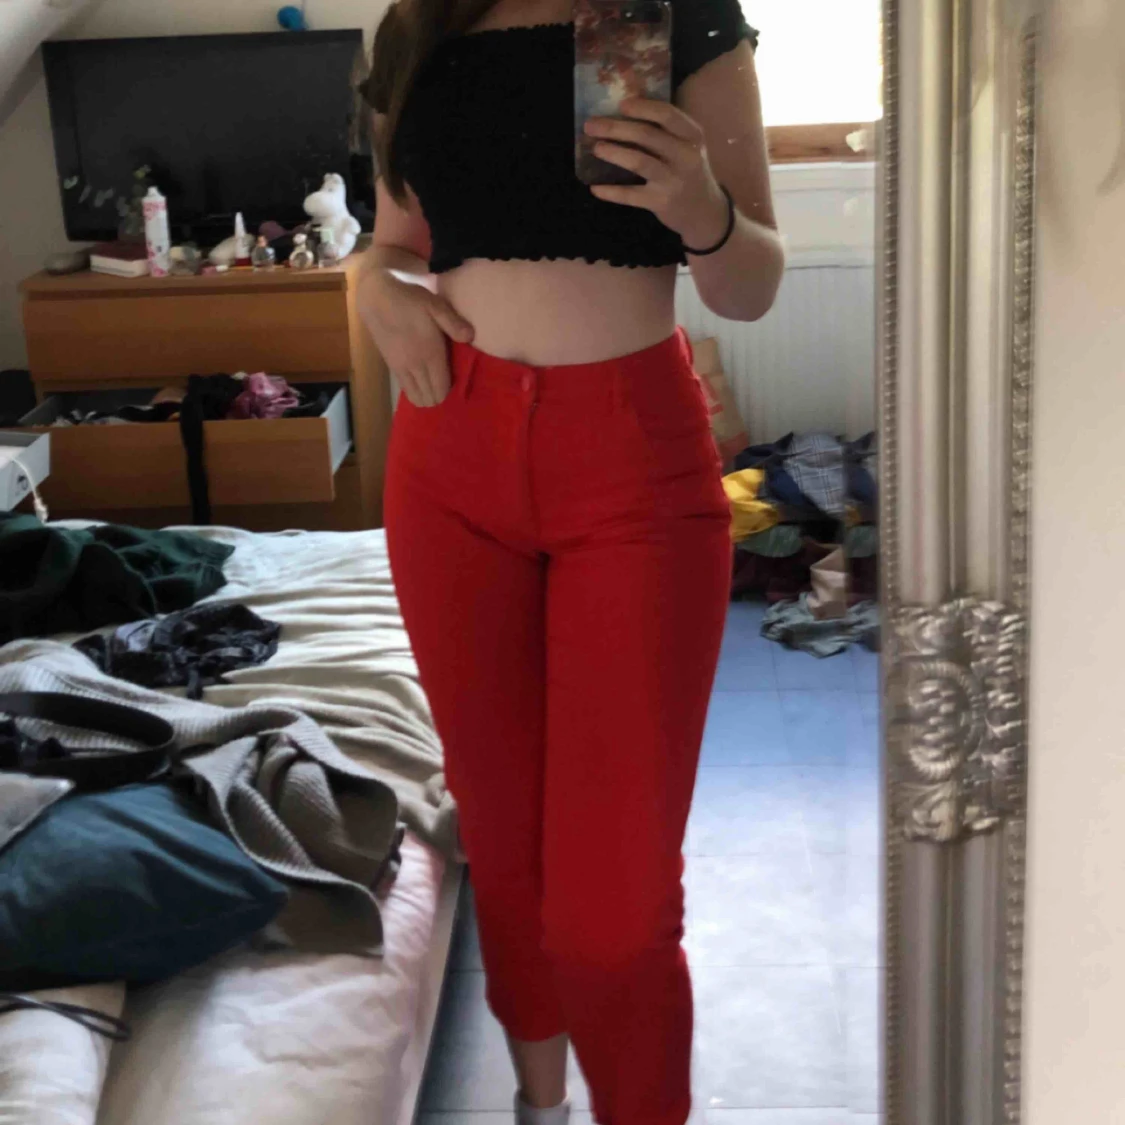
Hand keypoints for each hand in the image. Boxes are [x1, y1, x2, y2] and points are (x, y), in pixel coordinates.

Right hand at [357, 270, 473, 406]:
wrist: (376, 298)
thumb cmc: (410, 300)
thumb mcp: (436, 305)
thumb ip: (454, 323)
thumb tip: (470, 338)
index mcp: (431, 354)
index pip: (442, 388)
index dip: (450, 390)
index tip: (455, 380)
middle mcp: (416, 366)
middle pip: (430, 397)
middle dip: (439, 396)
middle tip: (445, 383)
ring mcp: (401, 369)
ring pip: (416, 397)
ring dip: (426, 396)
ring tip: (432, 385)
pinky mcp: (391, 366)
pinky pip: (405, 389)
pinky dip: (415, 391)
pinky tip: (420, 382)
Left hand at [584, 98, 730, 248]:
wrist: (704, 211)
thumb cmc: (689, 171)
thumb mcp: (687, 146)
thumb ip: (665, 130)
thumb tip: (625, 110)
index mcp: (692, 136)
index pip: (667, 114)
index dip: (642, 107)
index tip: (620, 104)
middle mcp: (685, 156)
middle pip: (647, 135)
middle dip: (615, 128)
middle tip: (591, 125)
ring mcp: (673, 180)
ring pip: (639, 162)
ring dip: (614, 153)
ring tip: (596, 148)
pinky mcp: (661, 202)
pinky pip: (631, 195)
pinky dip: (611, 192)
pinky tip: (595, 187)